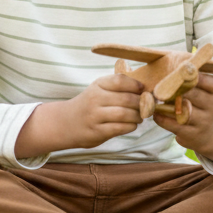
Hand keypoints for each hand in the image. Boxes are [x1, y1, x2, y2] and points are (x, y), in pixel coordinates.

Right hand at [15, 73, 143, 157]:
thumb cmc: (90, 104)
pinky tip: (131, 125)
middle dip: (141, 103)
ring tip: (139, 117)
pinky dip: (130, 127)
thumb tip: (145, 88)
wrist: (66, 123)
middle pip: (126, 99)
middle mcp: (95, 98)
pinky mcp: (97, 132)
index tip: (143, 90)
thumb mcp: (99, 89)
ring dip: (137, 116)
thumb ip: (118, 86)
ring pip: (125, 114)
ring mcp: (95, 116)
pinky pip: (120, 128)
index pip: (120, 80)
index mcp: (98, 85)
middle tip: (146, 106)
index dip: (136, 85)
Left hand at [153, 72, 212, 164]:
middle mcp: (212, 106)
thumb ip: (189, 74)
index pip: (210, 82)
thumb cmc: (197, 100)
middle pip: (193, 94)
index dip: (196, 76)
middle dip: (176, 88)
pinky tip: (155, 111)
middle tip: (161, 83)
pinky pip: (173, 125)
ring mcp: (203, 122)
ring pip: (182, 111)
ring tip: (154, 97)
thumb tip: (173, 57)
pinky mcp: (192, 134)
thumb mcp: (200, 87)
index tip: (182, 70)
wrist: (207, 132)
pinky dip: (161, 117)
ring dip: (166, 104)